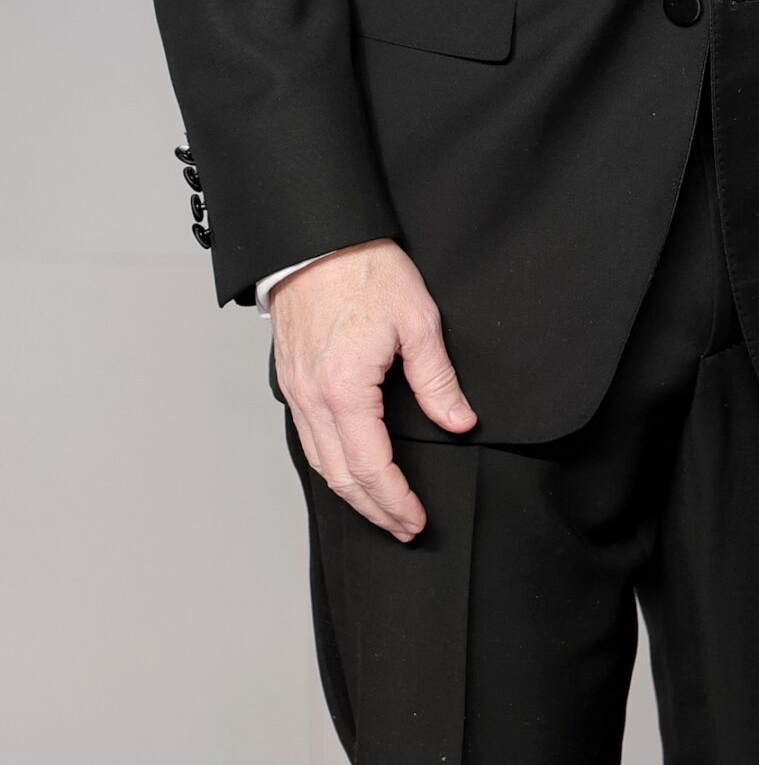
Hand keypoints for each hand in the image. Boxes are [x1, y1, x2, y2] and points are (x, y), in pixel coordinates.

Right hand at [270, 239, 475, 537]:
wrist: (316, 237)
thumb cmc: (365, 270)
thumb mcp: (418, 320)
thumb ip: (438, 380)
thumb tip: (459, 422)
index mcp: (345, 390)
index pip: (371, 467)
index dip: (395, 501)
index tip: (416, 519)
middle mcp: (313, 399)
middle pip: (341, 477)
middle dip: (374, 510)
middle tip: (404, 527)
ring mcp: (296, 392)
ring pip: (319, 463)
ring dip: (351, 493)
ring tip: (382, 508)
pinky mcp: (291, 380)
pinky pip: (308, 438)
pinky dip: (331, 464)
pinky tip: (351, 467)